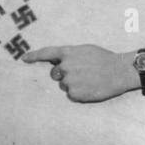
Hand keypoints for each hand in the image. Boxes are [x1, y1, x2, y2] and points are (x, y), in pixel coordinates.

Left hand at [22, 44, 137, 102]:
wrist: (120, 71)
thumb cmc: (105, 59)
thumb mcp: (85, 50)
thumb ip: (70, 55)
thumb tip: (59, 61)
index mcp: (68, 53)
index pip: (46, 53)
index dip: (34, 56)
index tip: (24, 59)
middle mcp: (65, 66)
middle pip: (55, 73)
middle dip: (64, 74)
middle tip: (81, 73)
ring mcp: (69, 81)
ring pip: (64, 85)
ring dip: (73, 84)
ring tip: (90, 80)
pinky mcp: (74, 94)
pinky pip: (71, 95)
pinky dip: (79, 93)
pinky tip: (91, 88)